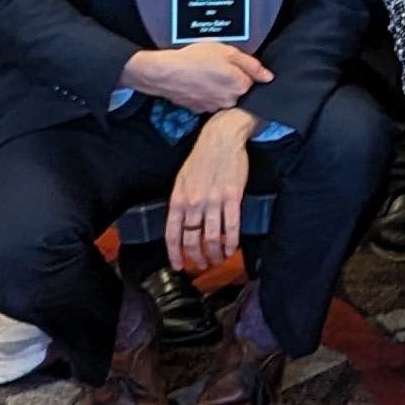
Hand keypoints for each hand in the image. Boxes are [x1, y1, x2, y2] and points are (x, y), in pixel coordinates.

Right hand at [120, 43, 271, 112]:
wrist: (164, 72)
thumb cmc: (194, 59)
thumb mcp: (228, 52)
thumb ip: (251, 65)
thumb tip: (268, 76)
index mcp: (240, 86)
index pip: (252, 80)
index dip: (243, 69)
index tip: (232, 64)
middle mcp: (229, 101)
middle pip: (238, 89)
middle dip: (231, 79)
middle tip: (216, 66)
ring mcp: (213, 107)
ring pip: (223, 95)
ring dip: (217, 86)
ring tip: (204, 73)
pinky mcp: (199, 109)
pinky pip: (208, 99)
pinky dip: (204, 92)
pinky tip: (196, 81)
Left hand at [164, 116, 254, 271]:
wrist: (221, 139)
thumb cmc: (201, 158)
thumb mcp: (182, 180)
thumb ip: (181, 203)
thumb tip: (183, 225)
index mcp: (178, 199)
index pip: (172, 234)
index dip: (175, 254)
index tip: (179, 266)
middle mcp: (193, 203)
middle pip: (192, 240)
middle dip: (197, 258)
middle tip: (203, 266)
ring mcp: (213, 201)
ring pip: (211, 238)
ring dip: (214, 254)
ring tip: (218, 260)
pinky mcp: (232, 198)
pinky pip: (231, 227)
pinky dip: (231, 243)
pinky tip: (232, 250)